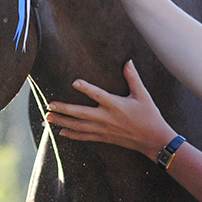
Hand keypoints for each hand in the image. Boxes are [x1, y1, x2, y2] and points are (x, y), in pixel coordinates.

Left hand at [45, 59, 171, 159]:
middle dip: (64, 109)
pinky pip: (84, 137)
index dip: (86, 88)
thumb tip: (128, 61)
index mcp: (116, 105)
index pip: (98, 95)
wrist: (153, 140)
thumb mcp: (143, 95)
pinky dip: (72, 135)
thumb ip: (133, 78)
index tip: (74, 82)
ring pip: (79, 126)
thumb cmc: (149, 115)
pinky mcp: (104, 138)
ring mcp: (103, 129)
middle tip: (49, 105)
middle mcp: (107, 118)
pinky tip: (60, 132)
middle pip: (81, 114)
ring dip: (62, 122)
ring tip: (47, 118)